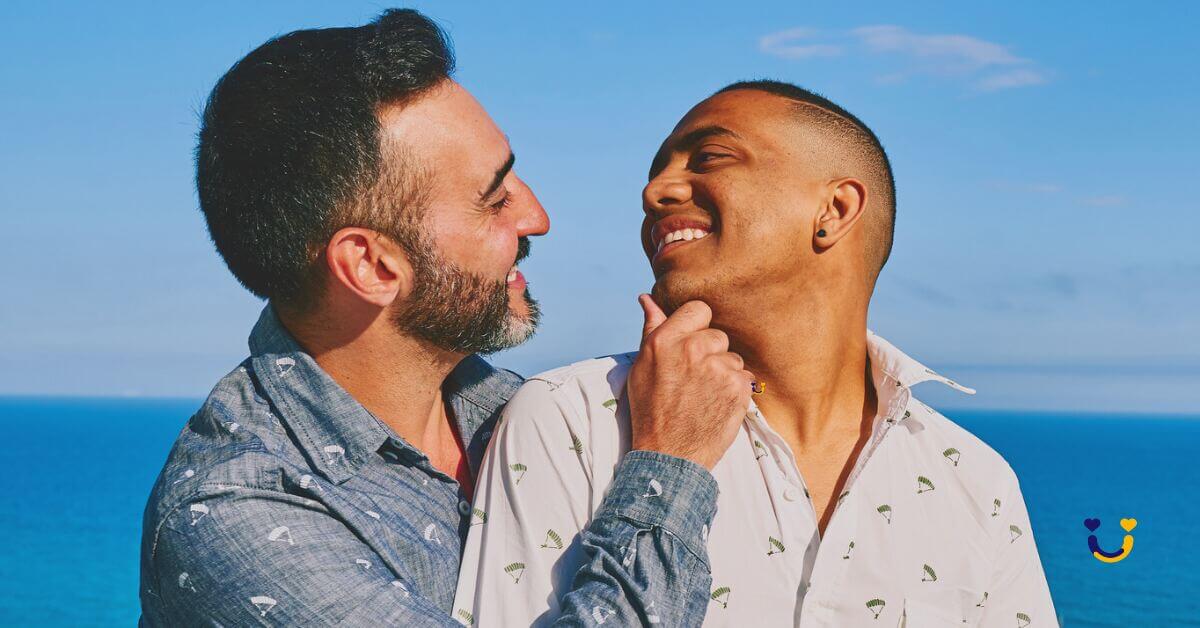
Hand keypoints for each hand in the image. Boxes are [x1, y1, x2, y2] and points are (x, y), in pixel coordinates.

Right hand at [626, 294, 754, 468]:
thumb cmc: (650, 410)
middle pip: (718, 335)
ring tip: (704, 395)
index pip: (698, 309)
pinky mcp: (738, 388)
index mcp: (665, 340)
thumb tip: (647, 298)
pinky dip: (735, 390)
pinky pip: (744, 376)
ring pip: (732, 357)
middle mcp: (692, 349)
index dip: (697, 327)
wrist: (669, 454)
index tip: (692, 345)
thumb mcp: (641, 367)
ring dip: (723, 373)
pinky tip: (716, 405)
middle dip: (710, 352)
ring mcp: (717, 369)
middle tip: (694, 379)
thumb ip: (651, 329)